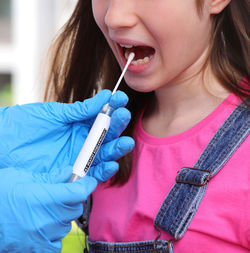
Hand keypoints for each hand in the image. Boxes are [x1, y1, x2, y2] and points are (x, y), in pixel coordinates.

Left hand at [0, 90, 133, 174]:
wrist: (2, 145)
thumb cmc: (25, 124)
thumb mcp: (56, 113)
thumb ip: (81, 109)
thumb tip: (105, 95)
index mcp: (78, 123)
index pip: (101, 116)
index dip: (113, 107)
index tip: (121, 98)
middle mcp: (82, 140)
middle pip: (106, 135)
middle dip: (117, 126)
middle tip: (124, 117)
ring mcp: (78, 157)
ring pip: (103, 155)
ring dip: (116, 149)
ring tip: (125, 142)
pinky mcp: (72, 174)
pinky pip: (92, 174)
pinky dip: (103, 170)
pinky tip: (111, 164)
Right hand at [0, 166, 100, 252]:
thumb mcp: (22, 178)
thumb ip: (50, 177)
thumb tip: (69, 172)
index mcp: (42, 198)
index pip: (78, 192)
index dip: (87, 184)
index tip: (88, 181)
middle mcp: (45, 220)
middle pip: (75, 208)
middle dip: (72, 199)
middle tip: (60, 195)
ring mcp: (42, 237)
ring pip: (67, 224)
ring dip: (62, 216)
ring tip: (45, 211)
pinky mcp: (37, 249)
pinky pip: (58, 242)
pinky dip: (54, 233)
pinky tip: (43, 226)